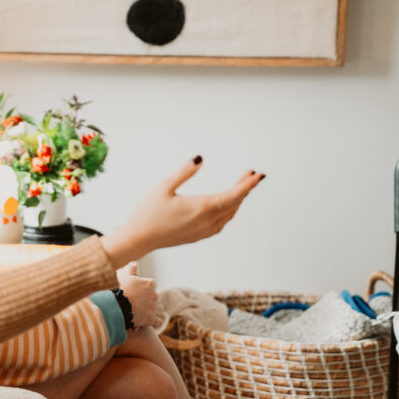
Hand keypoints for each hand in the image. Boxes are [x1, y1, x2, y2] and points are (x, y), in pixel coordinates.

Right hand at [102, 156, 264, 264]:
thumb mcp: (163, 187)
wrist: (138, 239)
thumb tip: (200, 159)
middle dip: (244, 188)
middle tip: (249, 174)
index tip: (259, 175)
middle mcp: (207, 221)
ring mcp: (204, 231)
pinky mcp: (198, 236)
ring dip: (237, 200)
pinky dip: (228, 211)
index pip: (234, 195)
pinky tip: (225, 205)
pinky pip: (221, 223)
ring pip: (229, 214)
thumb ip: (184, 172)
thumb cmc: (147, 213)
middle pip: (234, 204)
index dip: (248, 184)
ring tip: (240, 186)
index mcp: (201, 208)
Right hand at [116, 262, 157, 328]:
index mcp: (150, 284)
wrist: (119, 306)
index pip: (152, 284)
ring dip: (153, 309)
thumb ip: (130, 269)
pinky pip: (158, 321)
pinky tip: (149, 321)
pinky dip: (155, 321)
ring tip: (144, 311)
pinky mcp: (152, 318)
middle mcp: (155, 295)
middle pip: (155, 297)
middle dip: (149, 299)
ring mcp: (154, 307)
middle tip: (139, 302)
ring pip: (158, 308)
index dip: (146, 288)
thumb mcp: (124, 276)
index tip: (140, 291)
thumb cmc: (121, 290)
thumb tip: (135, 264)